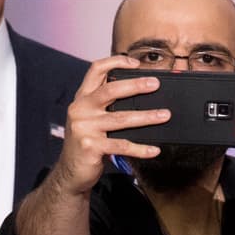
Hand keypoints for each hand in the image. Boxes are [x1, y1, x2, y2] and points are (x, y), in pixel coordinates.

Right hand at [55, 55, 167, 195]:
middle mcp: (81, 109)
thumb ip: (105, 106)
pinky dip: (140, 148)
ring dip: (147, 116)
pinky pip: (122, 145)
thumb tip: (140, 95)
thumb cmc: (86, 143)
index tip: (136, 63)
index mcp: (82, 99)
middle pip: (110, 90)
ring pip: (121, 118)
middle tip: (156, 84)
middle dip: (136, 85)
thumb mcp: (90, 119)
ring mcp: (84, 128)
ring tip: (164, 115)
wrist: (70, 173)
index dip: (116, 62)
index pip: (96, 70)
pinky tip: (154, 149)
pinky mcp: (91, 146)